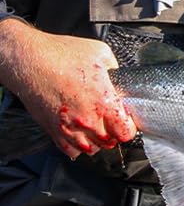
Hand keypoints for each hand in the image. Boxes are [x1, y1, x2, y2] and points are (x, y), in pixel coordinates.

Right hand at [0, 21, 135, 157]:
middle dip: (115, 133)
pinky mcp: (53, 132)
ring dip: (98, 141)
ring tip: (98, 126)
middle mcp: (86, 120)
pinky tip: (81, 132)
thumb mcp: (102, 54)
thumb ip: (115, 72)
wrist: (31, 63)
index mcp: (103, 101)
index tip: (127, 119)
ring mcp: (68, 129)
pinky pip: (71, 151)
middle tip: (113, 120)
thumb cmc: (63, 55)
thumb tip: (119, 82)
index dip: (130, 126)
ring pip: (91, 150)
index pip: (125, 132)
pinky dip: (79, 146)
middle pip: (110, 143)